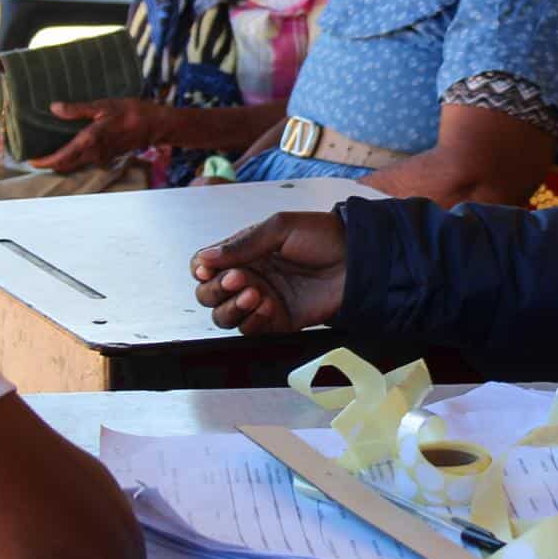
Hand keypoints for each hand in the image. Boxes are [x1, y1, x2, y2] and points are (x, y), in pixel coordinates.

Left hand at [28, 98, 165, 172]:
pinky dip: (73, 156)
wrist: (155, 125)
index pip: (61, 158)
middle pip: (65, 165)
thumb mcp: (103, 105)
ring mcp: (101, 157)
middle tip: (35, 155)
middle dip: (49, 163)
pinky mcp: (107, 156)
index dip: (44, 161)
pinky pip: (85, 160)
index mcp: (90, 141)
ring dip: (61, 161)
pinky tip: (69, 145)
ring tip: (48, 149)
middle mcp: (94, 154)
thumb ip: (77, 109)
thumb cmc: (131, 112)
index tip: (30, 160)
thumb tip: (54, 108)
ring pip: (75, 164)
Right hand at [192, 210, 348, 334]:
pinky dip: (251, 321)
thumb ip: (242, 244)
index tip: (206, 268)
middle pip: (208, 295)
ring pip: (224, 316)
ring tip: (253, 293)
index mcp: (244, 252)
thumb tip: (206, 257)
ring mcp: (261, 301)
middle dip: (215, 290)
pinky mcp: (277, 321)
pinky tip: (266, 306)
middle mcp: (249, 277)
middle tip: (237, 279)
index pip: (205, 265)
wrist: (357, 261)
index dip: (200, 269)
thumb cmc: (322, 237)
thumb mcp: (279, 228)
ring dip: (231, 307)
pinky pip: (250, 330)